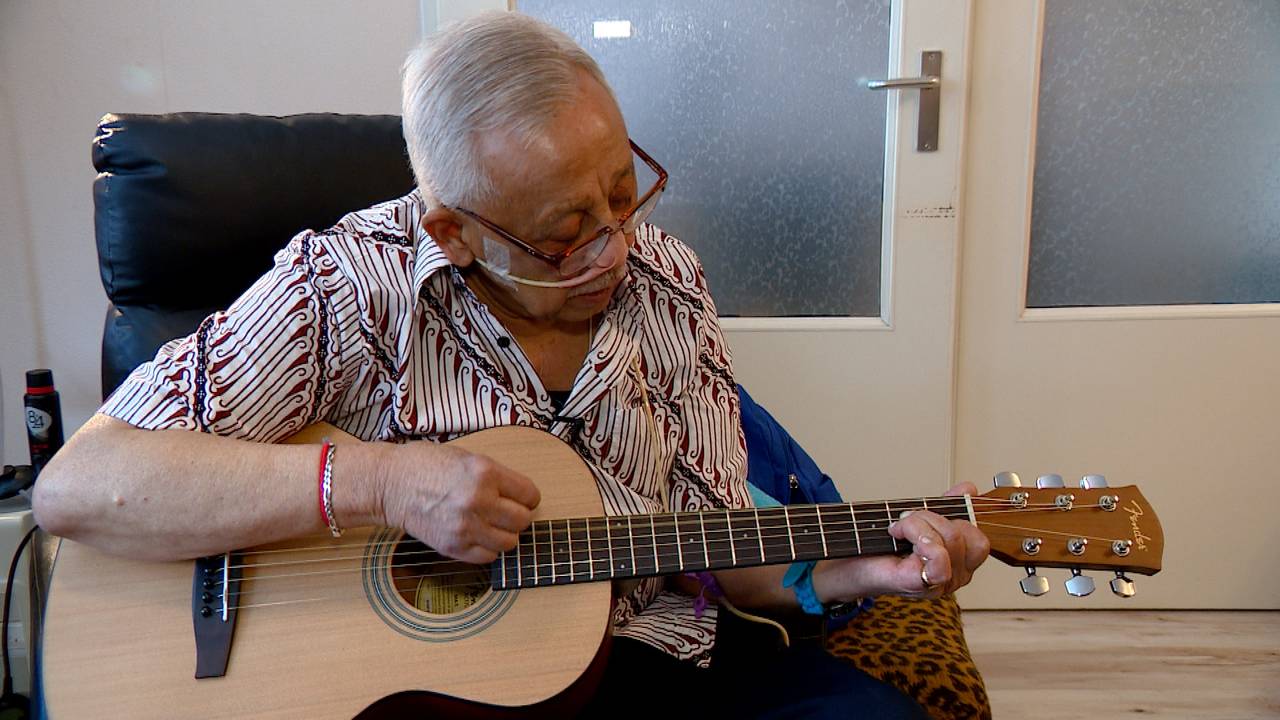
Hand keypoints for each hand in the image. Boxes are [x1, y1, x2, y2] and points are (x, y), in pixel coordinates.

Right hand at [378, 443, 540, 564]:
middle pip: (522, 520)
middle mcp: (478, 500)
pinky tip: (478, 535)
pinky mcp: (452, 546)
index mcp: (485, 473)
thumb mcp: (468, 458)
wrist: (390, 484)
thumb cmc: (426, 465)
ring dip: (505, 534)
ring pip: (509, 542)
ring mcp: (465, 526)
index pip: (530, 494)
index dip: (528, 497)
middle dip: (519, 516)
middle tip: (508, 511)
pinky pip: (488, 557)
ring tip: (492, 524)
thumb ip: (497, 477)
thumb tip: (522, 497)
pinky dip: (488, 548)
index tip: (522, 498)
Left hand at [813, 482, 989, 601]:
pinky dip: (919, 538)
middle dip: (933, 517)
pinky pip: (939, 559)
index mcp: (958, 564)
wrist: (848, 563)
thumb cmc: (880, 544)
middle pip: (966, 535)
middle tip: (906, 520)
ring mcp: (939, 584)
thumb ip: (946, 506)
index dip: (959, 517)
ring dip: (918, 524)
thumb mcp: (919, 519)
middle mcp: (954, 578)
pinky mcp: (920, 584)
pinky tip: (898, 536)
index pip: (980, 541)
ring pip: (951, 540)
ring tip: (896, 529)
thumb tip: (970, 489)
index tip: (927, 511)